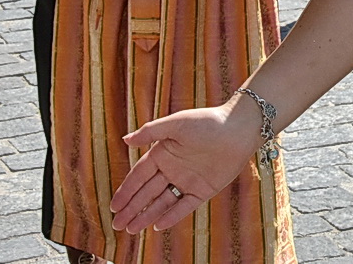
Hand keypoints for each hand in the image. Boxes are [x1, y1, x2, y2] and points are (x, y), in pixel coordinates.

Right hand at [111, 98, 260, 232]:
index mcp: (163, 153)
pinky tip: (158, 226)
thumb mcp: (176, 124)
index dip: (126, 191)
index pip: (139, 176)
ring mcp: (187, 181)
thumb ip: (150, 132)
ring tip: (131, 229)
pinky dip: (171, 216)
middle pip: (147, 193)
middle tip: (116, 225)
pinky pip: (184, 206)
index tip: (114, 206)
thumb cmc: (207, 121)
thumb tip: (125, 140)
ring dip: (147, 215)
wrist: (239, 129)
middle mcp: (173, 169)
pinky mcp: (203, 190)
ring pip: (162, 202)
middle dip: (131, 208)